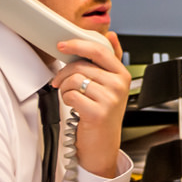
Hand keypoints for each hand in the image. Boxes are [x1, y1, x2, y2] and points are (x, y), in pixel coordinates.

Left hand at [49, 31, 130, 177]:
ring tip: (70, 96)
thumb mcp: (111, 86)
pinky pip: (71, 95)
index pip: (99, 50)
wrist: (103, 145)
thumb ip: (110, 62)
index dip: (78, 44)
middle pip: (81, 65)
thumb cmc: (103, 114)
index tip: (62, 44)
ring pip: (74, 80)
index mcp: (122, 74)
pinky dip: (66, 100)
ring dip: (64, 88)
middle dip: (64, 72)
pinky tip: (73, 106)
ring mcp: (110, 99)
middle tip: (59, 81)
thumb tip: (112, 35)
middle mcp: (119, 85)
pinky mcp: (98, 113)